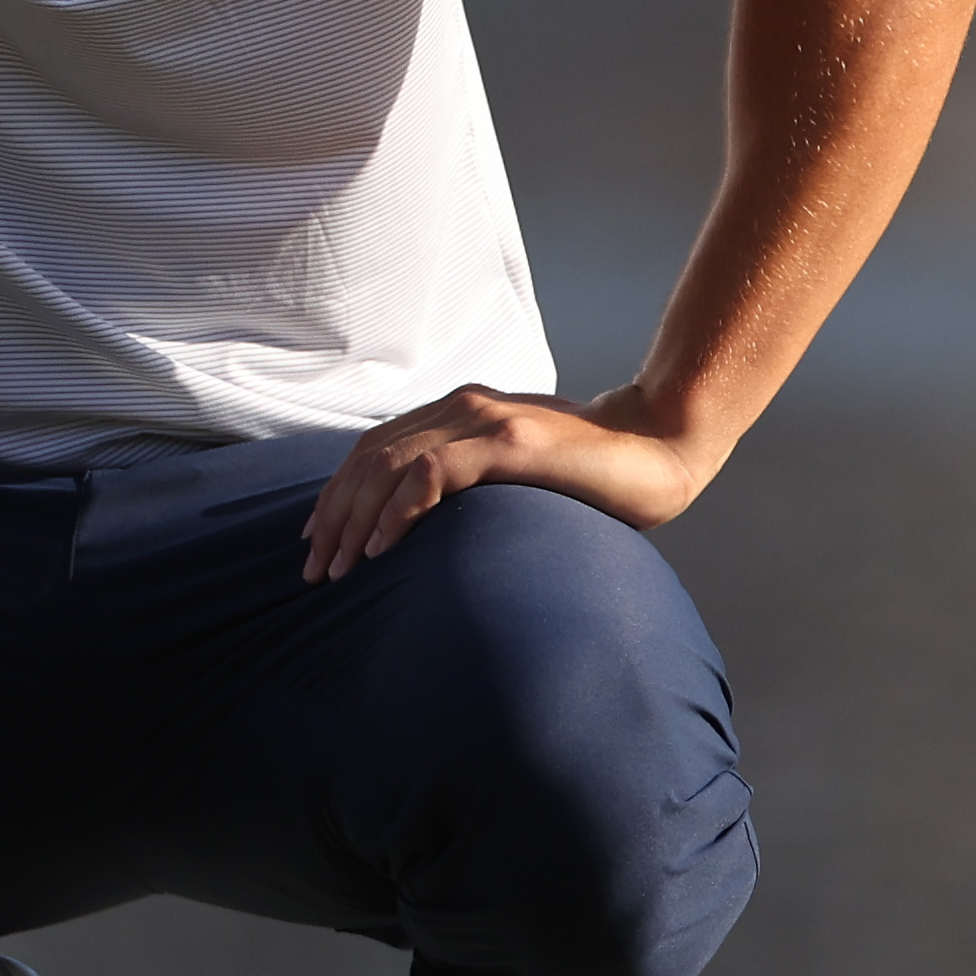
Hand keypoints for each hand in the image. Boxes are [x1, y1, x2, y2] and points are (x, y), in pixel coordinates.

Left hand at [299, 380, 725, 583]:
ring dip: (355, 520)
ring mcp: (486, 420)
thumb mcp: (517, 470)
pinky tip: (382, 546)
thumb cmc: (592, 471)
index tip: (318, 539)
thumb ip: (474, 479)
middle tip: (315, 568)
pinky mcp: (510, 443)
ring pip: (390, 465)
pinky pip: (433, 473)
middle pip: (370, 458)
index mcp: (460, 410)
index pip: (375, 448)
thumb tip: (428, 526)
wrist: (659, 445)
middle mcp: (463, 407)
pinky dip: (399, 511)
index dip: (338, 493)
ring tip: (339, 567)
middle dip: (335, 515)